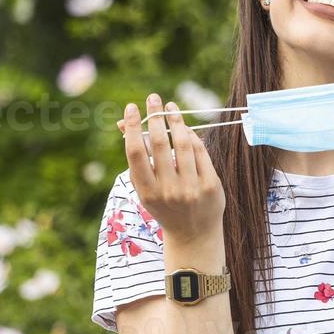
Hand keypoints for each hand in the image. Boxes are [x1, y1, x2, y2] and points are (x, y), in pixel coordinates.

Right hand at [119, 92, 226, 243]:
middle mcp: (168, 190)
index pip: (136, 153)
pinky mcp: (210, 185)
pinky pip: (200, 152)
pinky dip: (192, 136)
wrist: (193, 235)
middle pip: (159, 144)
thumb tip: (123, 123)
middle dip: (155, 117)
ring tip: (170, 108)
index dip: (133, 127)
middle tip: (153, 98)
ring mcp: (191, 188)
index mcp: (147, 191)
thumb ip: (137, 157)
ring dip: (176, 120)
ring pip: (183, 144)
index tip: (132, 107)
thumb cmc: (165, 204)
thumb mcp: (146, 186)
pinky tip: (186, 127)